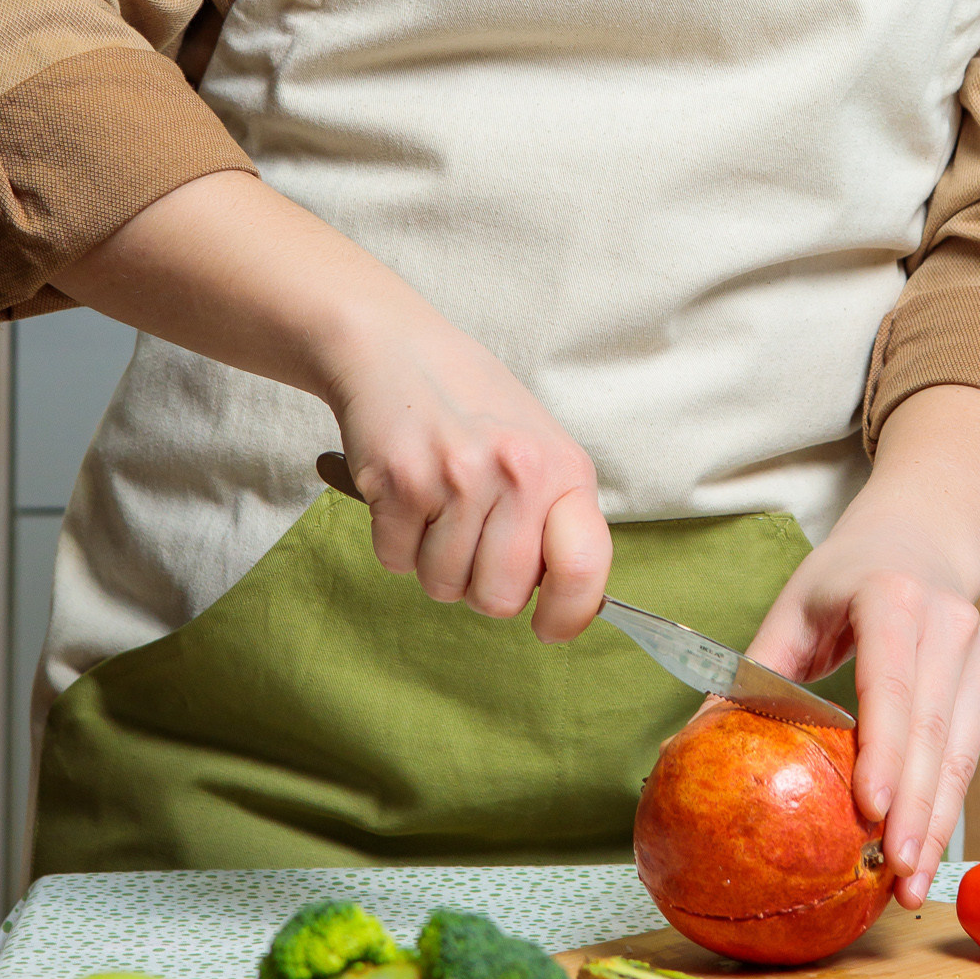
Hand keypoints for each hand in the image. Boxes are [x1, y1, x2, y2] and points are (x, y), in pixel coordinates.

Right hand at [326, 295, 612, 641]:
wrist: (395, 349)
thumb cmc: (472, 405)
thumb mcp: (537, 448)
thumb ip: (553, 517)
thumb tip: (566, 601)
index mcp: (563, 469)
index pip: (583, 566)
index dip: (568, 615)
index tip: (549, 629)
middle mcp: (517, 474)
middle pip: (500, 597)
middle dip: (479, 587)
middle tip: (470, 541)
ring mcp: (457, 479)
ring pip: (443, 586)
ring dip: (433, 561)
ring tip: (436, 506)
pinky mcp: (401, 484)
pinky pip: (396, 562)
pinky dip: (395, 541)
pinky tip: (406, 494)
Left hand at [746, 510, 979, 908]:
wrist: (921, 539)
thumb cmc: (845, 578)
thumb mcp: (793, 608)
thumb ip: (753, 671)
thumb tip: (694, 740)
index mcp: (891, 598)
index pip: (889, 681)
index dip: (885, 748)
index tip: (872, 810)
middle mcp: (946, 623)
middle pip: (931, 728)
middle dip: (916, 808)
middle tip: (894, 872)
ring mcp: (978, 652)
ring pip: (960, 750)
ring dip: (937, 820)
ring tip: (911, 882)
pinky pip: (970, 753)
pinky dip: (947, 804)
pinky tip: (926, 848)